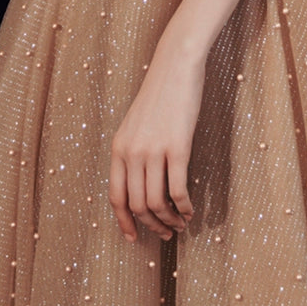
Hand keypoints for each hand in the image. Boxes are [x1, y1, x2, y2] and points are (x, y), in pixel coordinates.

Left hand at [109, 42, 204, 242]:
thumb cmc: (159, 95)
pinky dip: (184, 207)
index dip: (124, 222)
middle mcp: (132, 152)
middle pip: (137, 205)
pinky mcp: (177, 147)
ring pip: (157, 202)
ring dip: (169, 220)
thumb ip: (132, 151)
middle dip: (151, 226)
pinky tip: (190, 211)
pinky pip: (178, 190)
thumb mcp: (135, 124)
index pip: (115, 197)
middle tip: (165, 233)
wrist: (176, 67)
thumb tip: (138, 186)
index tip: (134, 238)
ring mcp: (154, 150)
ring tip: (180, 224)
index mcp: (118, 147)